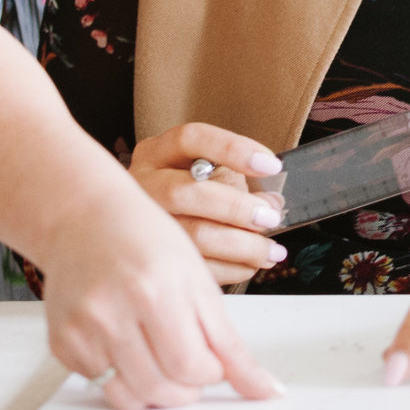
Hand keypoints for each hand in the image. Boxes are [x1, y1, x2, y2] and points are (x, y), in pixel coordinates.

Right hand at [35, 177, 280, 409]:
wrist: (83, 218)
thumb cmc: (144, 240)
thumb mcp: (199, 282)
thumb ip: (229, 343)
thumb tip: (264, 390)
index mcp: (156, 290)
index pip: (192, 368)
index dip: (209, 373)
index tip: (210, 360)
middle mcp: (113, 311)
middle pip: (160, 390)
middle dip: (184, 389)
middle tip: (188, 364)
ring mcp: (82, 330)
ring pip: (127, 398)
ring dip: (153, 391)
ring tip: (160, 360)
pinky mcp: (62, 342)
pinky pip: (99, 385)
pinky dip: (121, 378)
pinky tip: (127, 346)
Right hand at [131, 122, 288, 282]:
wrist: (137, 224)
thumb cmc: (185, 192)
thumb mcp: (206, 174)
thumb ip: (237, 182)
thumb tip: (272, 205)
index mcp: (157, 153)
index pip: (191, 139)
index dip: (233, 149)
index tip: (271, 165)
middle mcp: (142, 184)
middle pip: (186, 193)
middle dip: (237, 208)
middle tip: (270, 218)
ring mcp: (141, 224)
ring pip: (191, 236)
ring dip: (241, 246)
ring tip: (270, 251)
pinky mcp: (152, 260)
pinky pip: (194, 267)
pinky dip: (231, 269)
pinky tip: (250, 265)